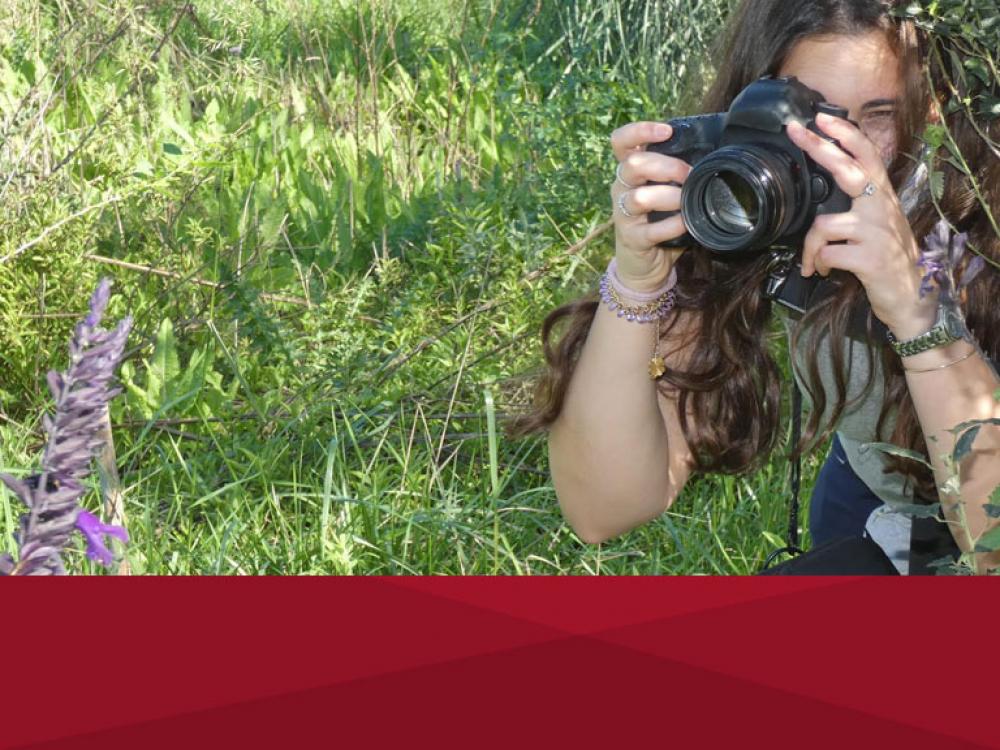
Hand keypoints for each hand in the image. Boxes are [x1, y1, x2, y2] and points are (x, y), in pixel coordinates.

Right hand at [609, 121, 691, 291]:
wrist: (643, 265)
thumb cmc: (659, 220)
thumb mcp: (664, 190)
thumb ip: (677, 172)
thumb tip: (716, 152)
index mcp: (629, 171)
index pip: (621, 142)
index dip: (640, 131)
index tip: (666, 131)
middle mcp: (621, 189)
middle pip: (633, 164)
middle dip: (666, 166)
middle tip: (688, 174)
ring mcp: (623, 214)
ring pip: (639, 197)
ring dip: (669, 196)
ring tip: (686, 200)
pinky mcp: (632, 238)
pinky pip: (652, 230)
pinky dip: (673, 225)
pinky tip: (685, 223)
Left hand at [786, 114, 936, 339]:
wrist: (911, 298)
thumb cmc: (887, 259)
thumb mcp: (878, 225)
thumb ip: (858, 205)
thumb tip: (829, 186)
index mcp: (882, 197)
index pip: (866, 155)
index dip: (845, 134)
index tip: (821, 118)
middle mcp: (881, 208)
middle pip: (846, 169)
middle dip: (818, 147)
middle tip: (794, 131)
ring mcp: (877, 232)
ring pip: (823, 224)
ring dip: (810, 247)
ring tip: (813, 262)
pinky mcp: (869, 257)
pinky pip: (827, 253)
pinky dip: (819, 263)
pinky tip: (823, 271)